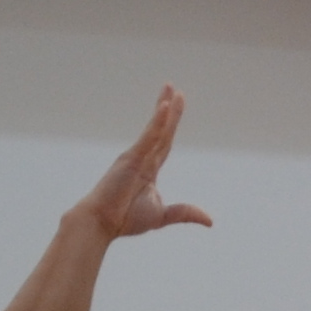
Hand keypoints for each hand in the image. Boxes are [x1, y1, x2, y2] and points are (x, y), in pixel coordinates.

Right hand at [72, 88, 211, 240]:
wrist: (101, 222)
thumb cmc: (125, 218)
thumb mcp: (162, 214)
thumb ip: (184, 212)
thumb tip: (209, 220)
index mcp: (149, 169)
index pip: (165, 143)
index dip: (172, 126)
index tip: (176, 107)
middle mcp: (142, 159)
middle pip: (161, 130)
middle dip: (169, 109)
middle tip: (175, 88)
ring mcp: (135, 156)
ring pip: (156, 129)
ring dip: (165, 109)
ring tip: (172, 90)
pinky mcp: (130, 158)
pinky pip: (148, 137)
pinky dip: (157, 123)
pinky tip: (165, 108)